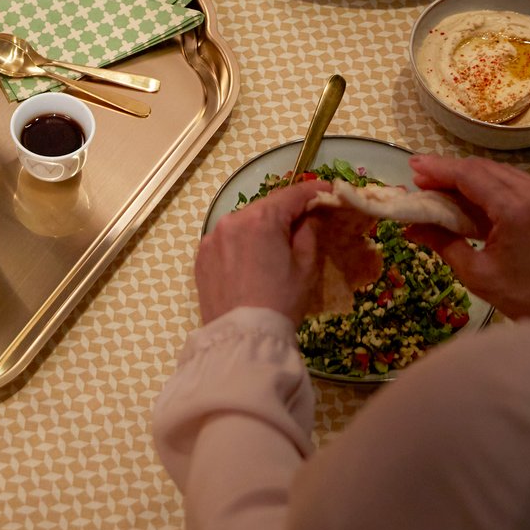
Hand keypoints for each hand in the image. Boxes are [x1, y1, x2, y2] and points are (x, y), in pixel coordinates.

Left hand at [195, 180, 324, 323]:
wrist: (242, 338)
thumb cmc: (280, 302)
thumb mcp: (304, 268)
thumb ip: (308, 233)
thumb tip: (308, 216)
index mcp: (261, 219)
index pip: (291, 195)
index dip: (313, 191)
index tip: (328, 191)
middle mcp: (232, 219)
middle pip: (265, 208)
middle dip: (285, 213)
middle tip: (304, 223)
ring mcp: (212, 237)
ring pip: (243, 223)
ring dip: (259, 229)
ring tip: (274, 248)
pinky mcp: (201, 255)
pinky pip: (226, 240)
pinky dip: (240, 244)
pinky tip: (250, 263)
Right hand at [406, 155, 529, 319]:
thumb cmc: (526, 299)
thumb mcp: (477, 274)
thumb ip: (443, 242)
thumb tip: (411, 226)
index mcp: (516, 209)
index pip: (469, 175)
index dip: (438, 168)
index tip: (412, 167)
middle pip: (486, 169)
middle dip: (453, 171)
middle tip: (424, 178)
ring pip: (507, 174)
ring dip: (476, 178)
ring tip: (450, 188)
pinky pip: (527, 186)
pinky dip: (501, 188)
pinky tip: (487, 201)